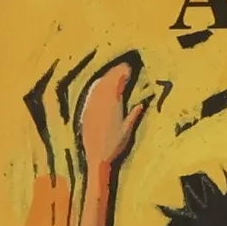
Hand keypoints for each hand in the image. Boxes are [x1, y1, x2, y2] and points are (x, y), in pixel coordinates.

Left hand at [75, 57, 150, 172]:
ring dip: (106, 78)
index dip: (122, 74)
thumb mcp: (127, 132)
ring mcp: (91, 107)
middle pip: (107, 82)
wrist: (97, 158)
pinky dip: (97, 86)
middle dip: (115, 73)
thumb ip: (133, 116)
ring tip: (113, 73)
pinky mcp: (86, 112)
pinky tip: (99, 84)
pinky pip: (91, 94)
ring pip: (98, 86)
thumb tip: (140, 105)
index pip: (117, 84)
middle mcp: (101, 104)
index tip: (128, 68)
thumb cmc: (115, 147)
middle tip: (123, 67)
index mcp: (113, 107)